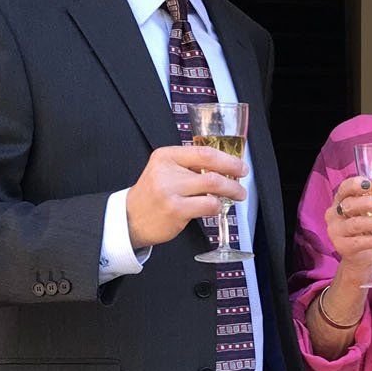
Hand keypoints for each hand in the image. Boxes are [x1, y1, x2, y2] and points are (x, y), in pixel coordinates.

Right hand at [125, 145, 245, 245]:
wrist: (130, 218)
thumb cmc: (153, 195)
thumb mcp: (165, 171)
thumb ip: (189, 166)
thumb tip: (224, 166)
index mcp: (166, 156)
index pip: (204, 152)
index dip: (228, 159)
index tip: (240, 166)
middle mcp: (166, 171)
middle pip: (212, 170)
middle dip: (234, 178)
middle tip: (241, 185)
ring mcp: (170, 191)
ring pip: (213, 186)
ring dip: (231, 192)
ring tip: (236, 196)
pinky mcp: (175, 210)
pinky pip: (208, 205)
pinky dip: (217, 206)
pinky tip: (215, 208)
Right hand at [322, 176, 371, 281]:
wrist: (358, 258)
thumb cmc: (365, 230)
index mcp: (341, 201)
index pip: (344, 188)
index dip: (355, 184)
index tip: (369, 184)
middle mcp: (334, 215)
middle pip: (349, 205)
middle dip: (367, 203)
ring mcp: (336, 231)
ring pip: (355, 224)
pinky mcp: (342, 247)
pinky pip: (359, 242)